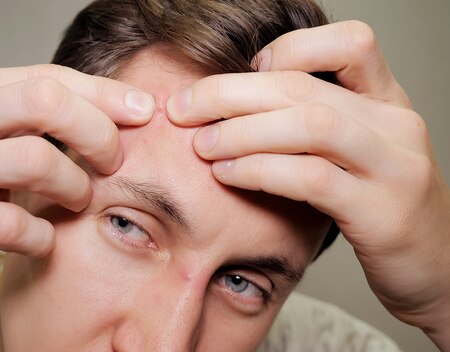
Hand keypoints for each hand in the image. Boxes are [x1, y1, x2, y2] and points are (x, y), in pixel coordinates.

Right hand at [0, 64, 153, 262]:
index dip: (104, 93)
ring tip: (74, 199)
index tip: (143, 109)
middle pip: (49, 103)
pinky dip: (40, 237)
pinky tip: (40, 241)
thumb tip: (59, 130)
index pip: (48, 76)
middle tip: (112, 158)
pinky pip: (8, 226)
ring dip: (73, 185)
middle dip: (99, 131)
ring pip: (37, 162)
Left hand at [166, 21, 449, 348]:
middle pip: (305, 86)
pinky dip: (260, 171)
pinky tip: (227, 175)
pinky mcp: (384, 213)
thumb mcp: (355, 153)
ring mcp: (394, 166)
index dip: (289, 49)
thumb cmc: (381, 207)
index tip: (248, 73)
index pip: (351, 42)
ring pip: (310, 125)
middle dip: (231, 93)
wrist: (439, 269)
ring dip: (242, 132)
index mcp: (388, 101)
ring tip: (201, 145)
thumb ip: (313, 125)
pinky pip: (312, 179)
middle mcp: (395, 124)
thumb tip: (236, 106)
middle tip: (183, 108)